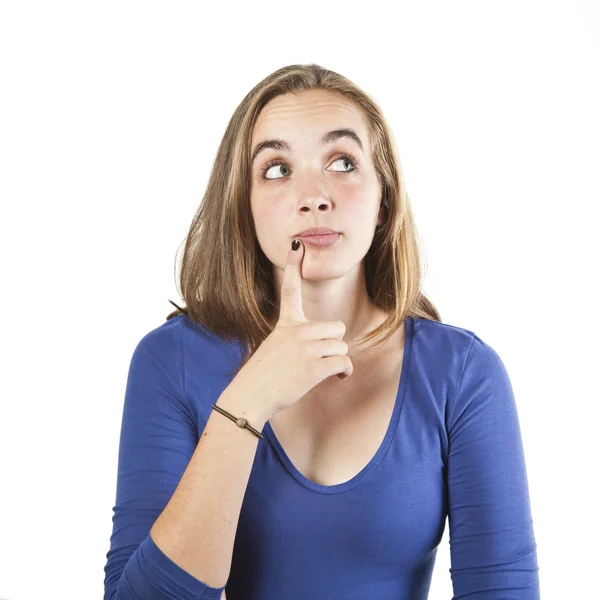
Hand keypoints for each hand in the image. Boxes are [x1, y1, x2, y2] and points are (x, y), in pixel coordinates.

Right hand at [226, 238, 352, 418]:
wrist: (250, 396)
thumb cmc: (261, 375)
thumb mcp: (274, 347)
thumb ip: (294, 340)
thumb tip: (319, 346)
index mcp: (285, 323)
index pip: (290, 288)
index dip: (293, 265)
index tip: (297, 244)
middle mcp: (296, 332)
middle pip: (337, 326)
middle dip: (335, 342)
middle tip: (324, 355)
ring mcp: (305, 349)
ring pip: (341, 346)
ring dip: (338, 360)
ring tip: (326, 371)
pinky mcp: (313, 368)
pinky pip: (344, 363)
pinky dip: (345, 372)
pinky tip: (336, 378)